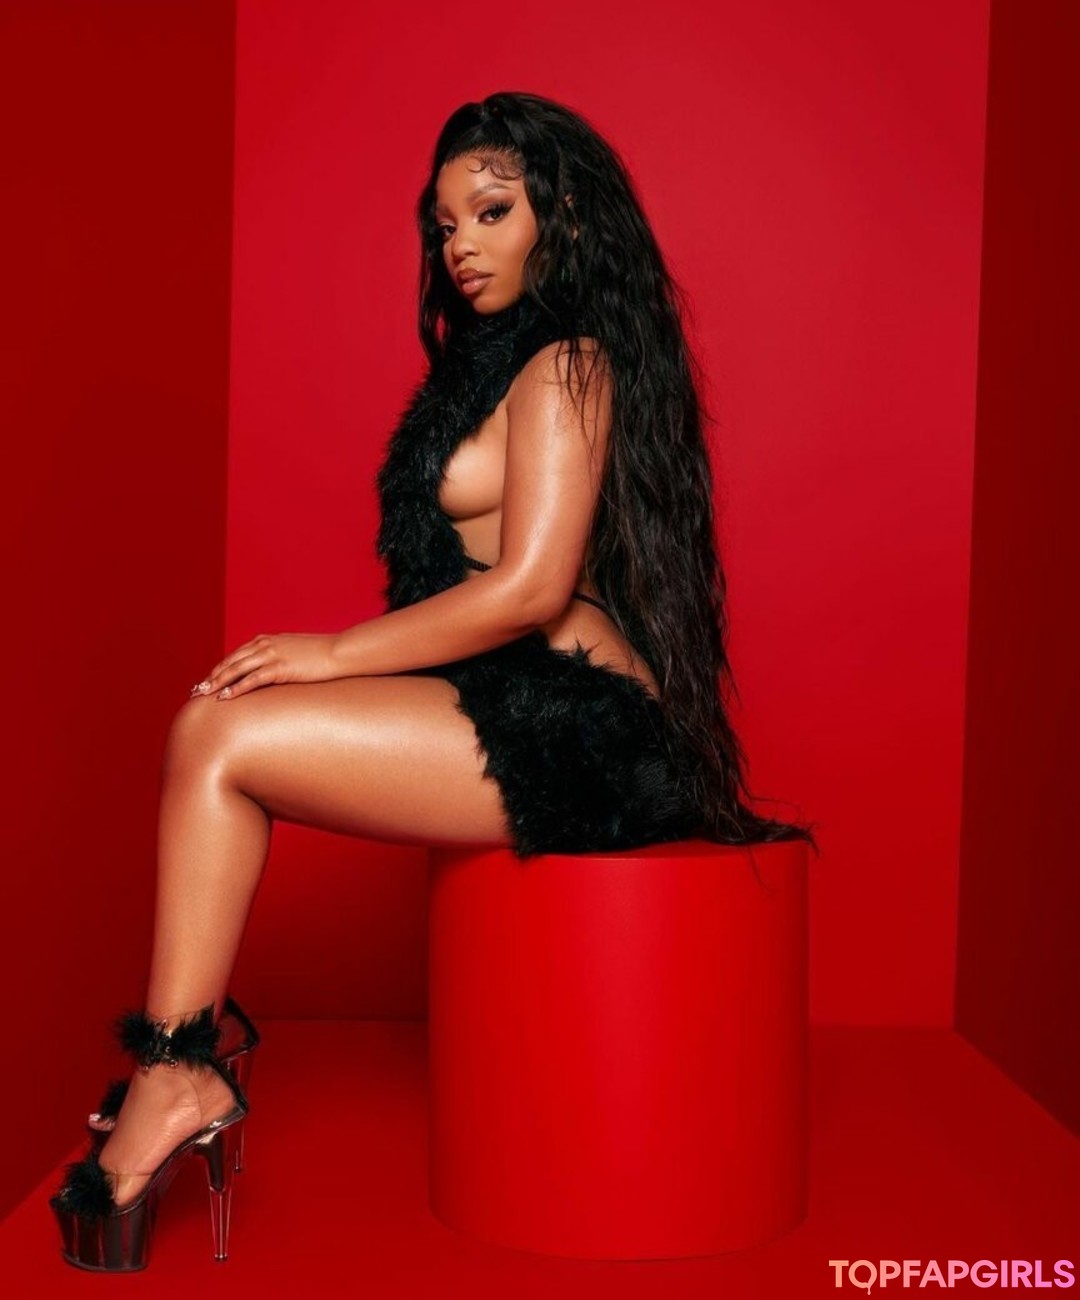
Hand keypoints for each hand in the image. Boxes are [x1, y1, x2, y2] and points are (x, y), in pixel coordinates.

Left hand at [189, 633, 339, 700]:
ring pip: (237, 669)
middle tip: (198, 690)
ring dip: (218, 682)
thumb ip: (280, 656)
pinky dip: (236, 688)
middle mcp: (265, 644)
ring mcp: (272, 655)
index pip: (236, 654)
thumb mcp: (295, 651)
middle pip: (231, 661)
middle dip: (213, 676)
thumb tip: (273, 669)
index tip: (208, 680)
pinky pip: (252, 679)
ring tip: (205, 695)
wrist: (339, 652)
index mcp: (267, 640)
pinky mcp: (280, 667)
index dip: (220, 668)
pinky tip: (226, 697)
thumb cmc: (321, 654)